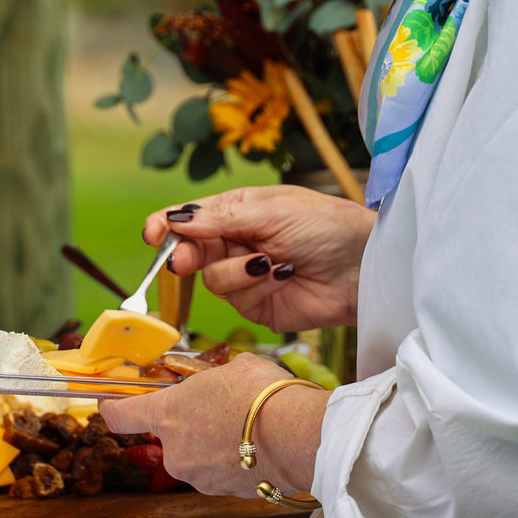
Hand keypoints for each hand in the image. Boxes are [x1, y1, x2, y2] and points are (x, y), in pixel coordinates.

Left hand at [100, 353, 324, 496]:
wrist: (298, 436)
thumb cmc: (263, 395)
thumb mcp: (232, 369)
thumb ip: (213, 379)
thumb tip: (221, 381)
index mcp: (167, 414)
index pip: (123, 415)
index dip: (113, 407)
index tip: (110, 403)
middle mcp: (176, 451)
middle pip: (171, 435)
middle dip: (190, 423)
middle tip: (218, 407)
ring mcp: (199, 477)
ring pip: (197, 455)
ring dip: (213, 443)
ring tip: (246, 425)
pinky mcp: (224, 493)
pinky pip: (220, 471)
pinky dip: (232, 460)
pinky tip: (256, 445)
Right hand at [148, 185, 374, 331]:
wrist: (364, 266)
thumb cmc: (326, 225)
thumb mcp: (271, 211)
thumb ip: (221, 219)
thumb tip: (177, 220)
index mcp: (237, 211)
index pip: (190, 219)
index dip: (167, 226)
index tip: (153, 233)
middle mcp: (236, 244)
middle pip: (190, 252)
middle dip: (186, 255)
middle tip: (184, 259)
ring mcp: (245, 277)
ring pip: (211, 280)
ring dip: (238, 271)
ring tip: (271, 261)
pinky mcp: (258, 306)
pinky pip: (237, 300)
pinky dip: (257, 287)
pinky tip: (282, 276)